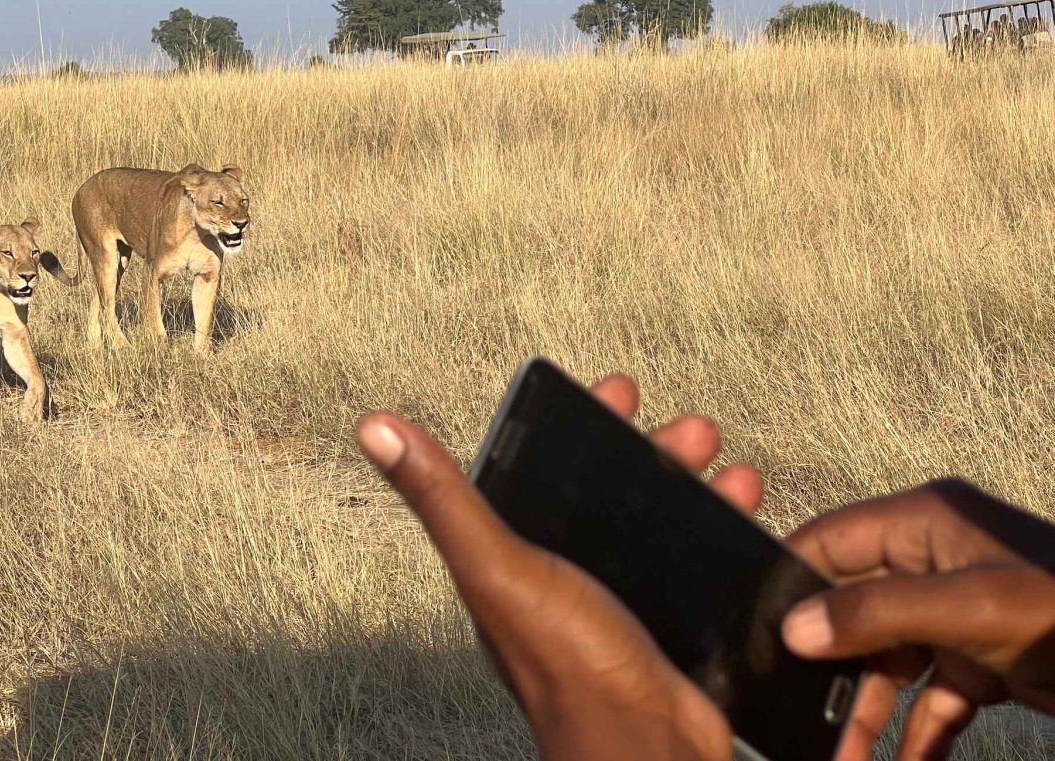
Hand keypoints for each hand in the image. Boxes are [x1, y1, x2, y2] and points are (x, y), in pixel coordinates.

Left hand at [357, 374, 762, 760]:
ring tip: (730, 472)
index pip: (540, 470)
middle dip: (652, 453)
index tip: (619, 392)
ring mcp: (614, 603)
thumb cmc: (566, 667)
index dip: (580, 426)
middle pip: (607, 493)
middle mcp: (559, 576)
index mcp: (513, 556)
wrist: (646, 745)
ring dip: (690, 490)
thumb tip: (376, 430)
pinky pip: (692, 564)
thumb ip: (441, 497)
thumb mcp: (497, 565)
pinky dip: (717, 534)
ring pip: (655, 526)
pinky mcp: (664, 627)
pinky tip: (742, 521)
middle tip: (694, 431)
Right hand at [782, 479, 1054, 760]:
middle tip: (791, 711)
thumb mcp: (966, 609)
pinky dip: (917, 737)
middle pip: (853, 610)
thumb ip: (874, 615)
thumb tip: (793, 629)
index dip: (789, 581)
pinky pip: (934, 701)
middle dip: (826, 666)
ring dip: (867, 714)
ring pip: (889, 664)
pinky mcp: (986, 661)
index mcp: (922, 522)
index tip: (751, 630)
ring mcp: (959, 613)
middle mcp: (932, 562)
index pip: (829, 540)